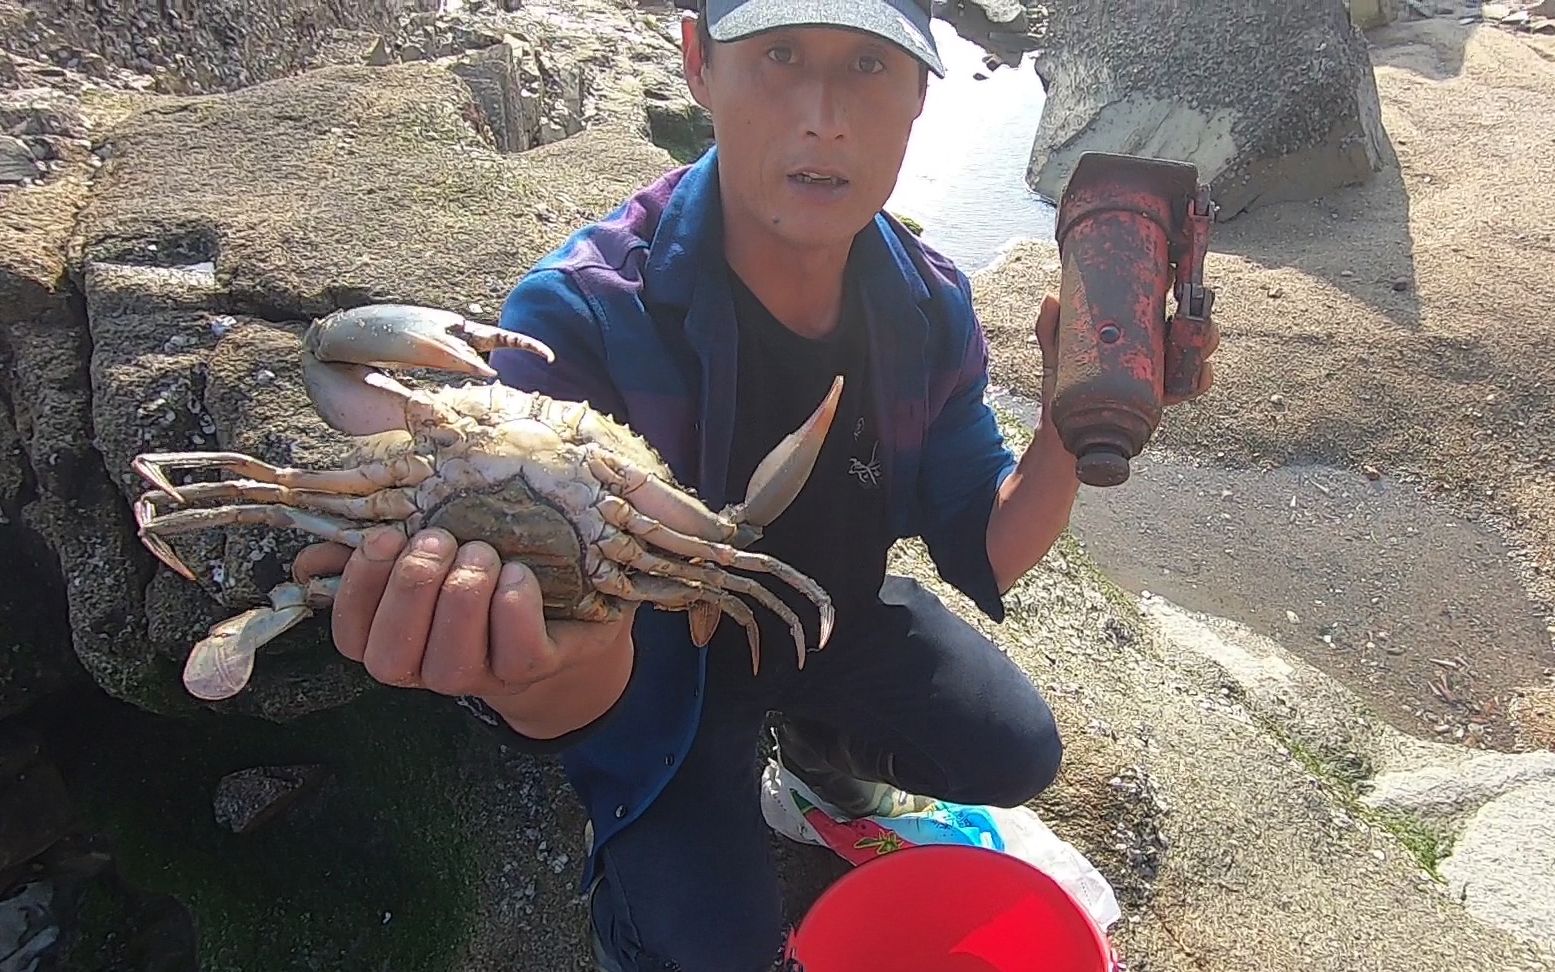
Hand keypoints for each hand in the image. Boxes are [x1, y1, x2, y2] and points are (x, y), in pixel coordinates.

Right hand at [292, 527, 635, 732]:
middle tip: (440, 540)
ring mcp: (482, 677)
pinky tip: (518, 573)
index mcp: (392, 641)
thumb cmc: (480, 578)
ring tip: (482, 552)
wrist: (560, 615)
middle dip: (413, 586)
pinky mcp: (535, 668)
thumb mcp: (424, 560)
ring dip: (464, 593)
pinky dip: (514, 602)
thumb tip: (312, 557)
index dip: (360, 588)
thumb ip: (369, 553)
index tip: (384, 538)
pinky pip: (517, 647)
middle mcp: (429, 671)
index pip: (351, 636)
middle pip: (393, 654)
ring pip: (452, 658)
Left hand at [1030, 289, 1218, 408]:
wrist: (1064, 434)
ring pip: (1195, 349)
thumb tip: (1051, 298)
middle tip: (1184, 311)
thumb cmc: (1061, 390)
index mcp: (1131, 329)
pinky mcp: (1164, 395)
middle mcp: (1151, 346)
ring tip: (1193, 340)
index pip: (1159, 301)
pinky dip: (1201, 377)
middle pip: (1186, 323)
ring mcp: (1160, 370)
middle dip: (1195, 313)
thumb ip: (1050, 330)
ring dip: (1203, 341)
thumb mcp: (1056, 356)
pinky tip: (1199, 372)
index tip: (1173, 273)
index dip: (1173, 284)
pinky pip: (1192, 384)